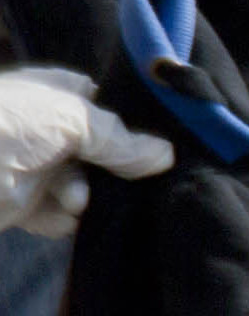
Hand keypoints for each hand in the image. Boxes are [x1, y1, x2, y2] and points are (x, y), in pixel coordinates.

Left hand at [0, 68, 172, 235]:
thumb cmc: (5, 126)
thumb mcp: (71, 119)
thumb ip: (121, 138)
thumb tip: (166, 154)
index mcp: (58, 95)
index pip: (109, 109)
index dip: (132, 129)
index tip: (153, 149)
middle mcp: (50, 131)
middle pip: (106, 156)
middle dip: (113, 173)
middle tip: (113, 180)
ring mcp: (38, 168)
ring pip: (89, 190)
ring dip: (83, 198)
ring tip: (69, 198)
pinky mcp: (26, 206)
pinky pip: (63, 218)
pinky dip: (61, 220)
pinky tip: (50, 214)